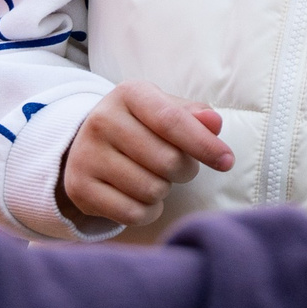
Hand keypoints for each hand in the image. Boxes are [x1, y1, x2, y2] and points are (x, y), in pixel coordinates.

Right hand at [60, 81, 232, 227]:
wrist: (90, 147)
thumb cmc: (143, 128)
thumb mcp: (167, 112)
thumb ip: (195, 116)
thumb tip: (214, 123)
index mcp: (129, 94)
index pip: (172, 121)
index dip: (204, 144)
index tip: (227, 162)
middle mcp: (102, 120)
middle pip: (167, 161)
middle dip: (184, 171)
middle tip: (176, 167)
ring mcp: (86, 155)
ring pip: (151, 190)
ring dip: (164, 191)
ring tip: (153, 177)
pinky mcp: (79, 188)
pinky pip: (133, 213)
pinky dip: (148, 212)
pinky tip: (139, 196)